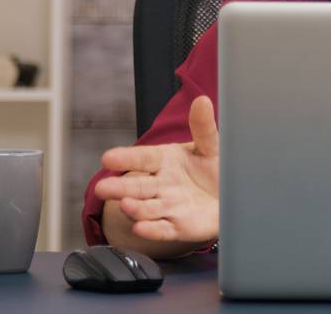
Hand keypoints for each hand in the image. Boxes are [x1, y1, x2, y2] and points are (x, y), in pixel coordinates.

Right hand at [93, 96, 219, 244]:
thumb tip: (202, 101)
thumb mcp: (210, 146)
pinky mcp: (178, 227)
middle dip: (120, 188)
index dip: (126, 158)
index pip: (143, 158)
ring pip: (147, 209)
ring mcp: (168, 207)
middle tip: (102, 188)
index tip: (108, 158)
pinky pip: (163, 229)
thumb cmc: (213, 169)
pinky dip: (152, 230)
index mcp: (165, 160)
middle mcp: (161, 184)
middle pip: (137, 187)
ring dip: (135, 209)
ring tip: (125, 205)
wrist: (228, 198)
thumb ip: (203, 127)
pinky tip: (140, 228)